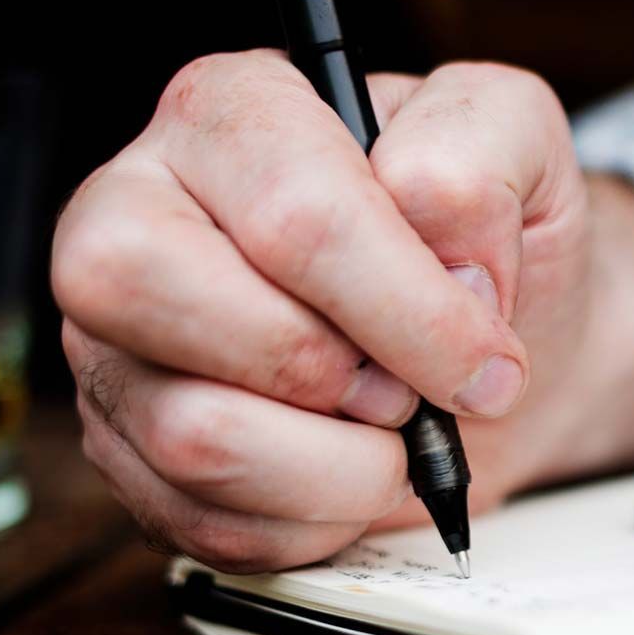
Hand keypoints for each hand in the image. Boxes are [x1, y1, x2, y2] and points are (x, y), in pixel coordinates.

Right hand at [56, 51, 633, 570]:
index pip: (292, 215)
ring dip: (336, 467)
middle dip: (335, 376)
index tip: (487, 362)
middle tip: (410, 389)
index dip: (407, 311)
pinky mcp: (123, 445)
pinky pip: (198, 517)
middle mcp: (135, 210)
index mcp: (229, 113)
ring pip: (189, 433)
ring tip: (392, 436)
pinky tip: (348, 474)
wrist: (489, 349)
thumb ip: (481, 149)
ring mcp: (113, 338)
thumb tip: (437, 240)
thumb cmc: (485, 241)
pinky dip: (309, 521)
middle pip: (162, 296)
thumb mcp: (521, 141)